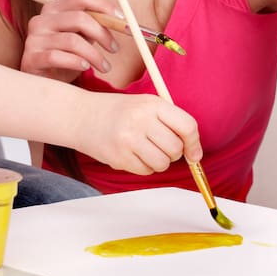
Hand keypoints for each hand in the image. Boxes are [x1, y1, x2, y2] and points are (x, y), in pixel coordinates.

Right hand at [20, 0, 119, 81]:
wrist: (44, 82)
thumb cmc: (66, 57)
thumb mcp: (81, 38)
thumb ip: (96, 26)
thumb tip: (123, 22)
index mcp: (54, 9)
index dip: (104, 6)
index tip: (122, 19)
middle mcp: (41, 20)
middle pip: (79, 18)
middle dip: (102, 34)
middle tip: (115, 48)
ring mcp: (34, 39)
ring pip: (72, 41)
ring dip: (95, 55)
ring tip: (105, 66)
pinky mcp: (31, 58)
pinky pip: (58, 57)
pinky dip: (77, 62)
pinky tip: (85, 68)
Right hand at [75, 92, 201, 174]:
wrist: (82, 116)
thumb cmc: (119, 112)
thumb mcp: (145, 105)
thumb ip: (170, 122)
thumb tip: (195, 151)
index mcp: (152, 104)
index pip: (187, 126)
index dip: (194, 143)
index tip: (194, 153)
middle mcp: (141, 120)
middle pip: (176, 148)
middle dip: (174, 153)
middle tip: (161, 146)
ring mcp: (129, 140)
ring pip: (163, 163)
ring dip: (159, 162)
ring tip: (146, 150)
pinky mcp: (119, 157)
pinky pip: (146, 171)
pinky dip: (144, 167)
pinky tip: (132, 154)